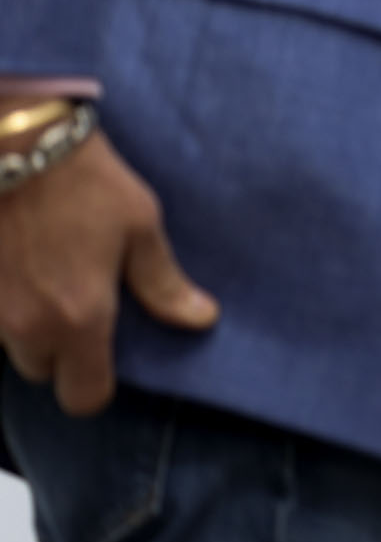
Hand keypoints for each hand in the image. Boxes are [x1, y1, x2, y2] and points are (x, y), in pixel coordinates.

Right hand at [0, 131, 217, 413]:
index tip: (106, 358)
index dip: (96, 386)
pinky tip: (20, 268)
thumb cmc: (85, 184)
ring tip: (49, 279)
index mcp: (80, 319)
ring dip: (29, 326)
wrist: (13, 144)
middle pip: (43, 371)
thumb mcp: (140, 227)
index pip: (84, 397)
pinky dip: (5, 303)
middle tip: (79, 306)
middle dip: (60, 352)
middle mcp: (27, 326)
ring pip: (11, 346)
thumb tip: (201, 320)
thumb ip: (163, 283)